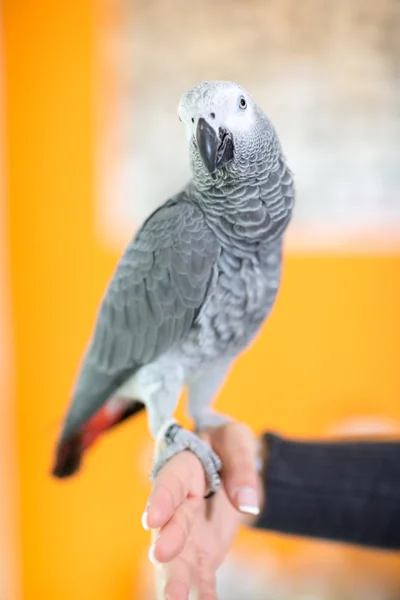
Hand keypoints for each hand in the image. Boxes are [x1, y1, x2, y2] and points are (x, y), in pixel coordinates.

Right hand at [142, 423, 262, 599]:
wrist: (228, 461)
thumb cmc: (226, 443)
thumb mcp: (236, 439)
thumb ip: (241, 465)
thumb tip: (248, 503)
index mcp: (183, 468)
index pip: (170, 483)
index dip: (161, 499)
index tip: (153, 518)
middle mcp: (178, 504)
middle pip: (169, 525)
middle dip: (165, 543)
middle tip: (161, 558)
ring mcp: (187, 531)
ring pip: (177, 558)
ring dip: (175, 580)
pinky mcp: (202, 552)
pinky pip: (201, 575)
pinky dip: (201, 593)